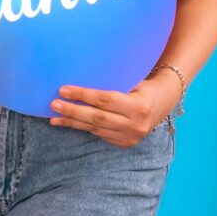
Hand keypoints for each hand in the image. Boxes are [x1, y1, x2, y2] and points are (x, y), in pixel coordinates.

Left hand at [49, 71, 181, 147]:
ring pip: (95, 129)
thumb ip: (111, 81)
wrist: (163, 102)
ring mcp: (130, 137)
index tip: (63, 90)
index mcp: (137, 106)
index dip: (82, 95)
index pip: (104, 100)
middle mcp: (135, 124)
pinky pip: (99, 134)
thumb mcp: (132, 80)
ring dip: (72, 122)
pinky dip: (82, 128)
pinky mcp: (125, 143)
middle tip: (53, 104)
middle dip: (73, 111)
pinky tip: (68, 122)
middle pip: (97, 117)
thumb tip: (79, 72)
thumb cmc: (141, 85)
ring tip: (54, 117)